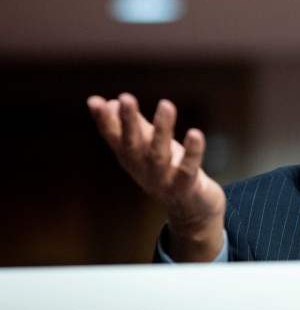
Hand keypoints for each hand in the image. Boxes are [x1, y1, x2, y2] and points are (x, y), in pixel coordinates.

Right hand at [87, 93, 225, 261]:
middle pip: (133, 145)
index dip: (104, 121)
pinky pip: (188, 169)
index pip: (114, 138)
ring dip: (162, 130)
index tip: (95, 101)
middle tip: (125, 99)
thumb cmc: (169, 172)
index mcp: (131, 158)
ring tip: (166, 105)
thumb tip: (111, 101)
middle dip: (128, 122)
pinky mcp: (186, 187)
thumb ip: (134, 126)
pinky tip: (195, 134)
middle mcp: (143, 170)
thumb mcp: (148, 148)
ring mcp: (163, 180)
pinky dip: (192, 152)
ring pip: (159, 155)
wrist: (192, 210)